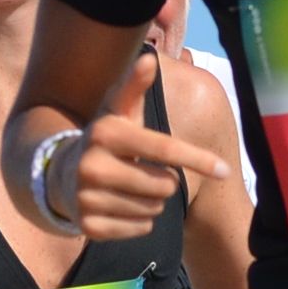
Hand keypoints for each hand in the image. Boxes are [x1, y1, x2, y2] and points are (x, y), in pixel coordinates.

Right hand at [69, 50, 229, 239]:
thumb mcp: (119, 111)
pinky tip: (123, 206)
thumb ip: (134, 86)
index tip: (224, 170)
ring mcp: (87, 198)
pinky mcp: (88, 226)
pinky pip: (139, 229)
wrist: (63, 175)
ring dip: (152, 201)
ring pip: (153, 209)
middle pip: (164, 185)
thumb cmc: (107, 139)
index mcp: (105, 132)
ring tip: (133, 188)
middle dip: (165, 181)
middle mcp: (92, 165)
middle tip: (146, 172)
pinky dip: (140, 221)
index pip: (165, 149)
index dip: (198, 159)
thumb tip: (148, 59)